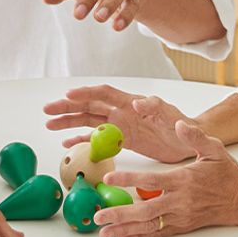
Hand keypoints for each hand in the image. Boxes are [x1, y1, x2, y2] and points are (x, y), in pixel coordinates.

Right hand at [43, 84, 192, 163]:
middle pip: (89, 105)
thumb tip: (138, 102)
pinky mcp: (122, 140)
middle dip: (68, 107)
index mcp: (130, 102)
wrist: (189, 141)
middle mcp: (121, 112)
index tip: (68, 95)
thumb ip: (155, 107)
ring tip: (49, 124)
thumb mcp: (171, 117)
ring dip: (69, 122)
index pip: (103, 93)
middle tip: (48, 110)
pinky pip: (97, 139)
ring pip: (88, 121)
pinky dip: (81, 140)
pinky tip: (67, 143)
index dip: (85, 93)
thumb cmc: (182, 126)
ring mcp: (120, 125)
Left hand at [95, 120, 237, 236]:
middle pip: (145, 210)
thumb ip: (195, 137)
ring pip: (148, 225)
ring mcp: (180, 216)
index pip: (151, 180)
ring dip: (125, 229)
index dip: (129, 179)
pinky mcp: (182, 226)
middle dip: (120, 213)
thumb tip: (179, 124)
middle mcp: (179, 201)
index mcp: (183, 180)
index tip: (110, 177)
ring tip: (103, 233)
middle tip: (98, 215)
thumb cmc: (228, 173)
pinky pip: (158, 234)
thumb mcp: (215, 149)